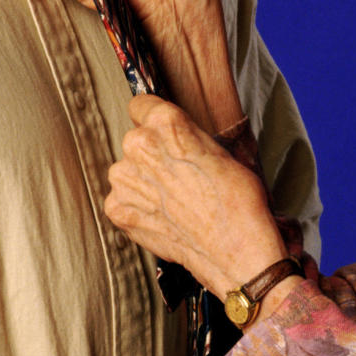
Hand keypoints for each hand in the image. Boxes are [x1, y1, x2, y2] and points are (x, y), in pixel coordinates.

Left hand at [105, 95, 286, 296]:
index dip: (155, 120)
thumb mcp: (221, 151)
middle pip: (135, 140)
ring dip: (144, 181)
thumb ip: (187, 137)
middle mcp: (137, 146)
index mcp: (164, 123)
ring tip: (175, 200)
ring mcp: (124, 180)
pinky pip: (122, 199)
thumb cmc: (238, 201)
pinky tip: (165, 216)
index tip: (163, 133)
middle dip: (153, 154)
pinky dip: (138, 207)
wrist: (235, 251)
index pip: (141, 105)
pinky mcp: (118, 210)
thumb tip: (174, 138)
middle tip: (180, 175)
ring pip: (128, 171)